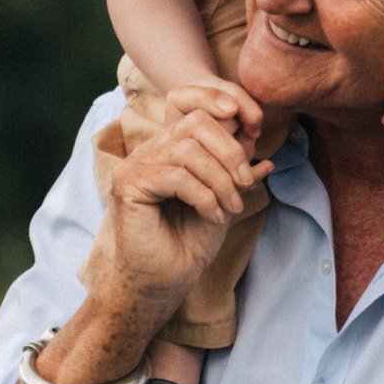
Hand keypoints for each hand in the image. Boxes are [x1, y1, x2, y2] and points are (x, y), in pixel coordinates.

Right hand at [101, 84, 273, 303]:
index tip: (254, 126)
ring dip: (220, 180)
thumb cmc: (192, 240)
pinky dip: (204, 197)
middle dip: (230, 150)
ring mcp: (136, 165)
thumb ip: (236, 165)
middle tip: (245, 183)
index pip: (193, 104)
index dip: (223, 104)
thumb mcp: (225, 196)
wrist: (165, 280)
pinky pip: (177, 177)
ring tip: (231, 207)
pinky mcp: (128, 185)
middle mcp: (150, 149)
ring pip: (189, 150)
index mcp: (171, 146)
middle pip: (196, 122)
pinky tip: (213, 215)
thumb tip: (255, 133)